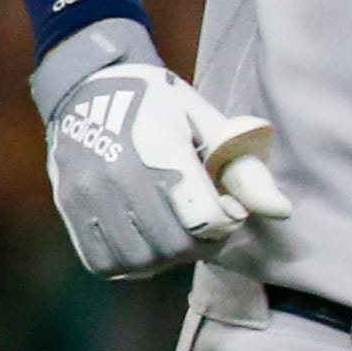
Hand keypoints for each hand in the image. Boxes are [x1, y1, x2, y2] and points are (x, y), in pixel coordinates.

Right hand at [44, 63, 294, 278]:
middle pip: (174, 246)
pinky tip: (148, 241)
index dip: (229, 221)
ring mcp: (88, 197)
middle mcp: (119, 178)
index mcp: (160, 150)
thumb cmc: (159, 103)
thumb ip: (243, 169)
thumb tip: (281, 211)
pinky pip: (103, 262)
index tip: (230, 205)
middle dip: (204, 244)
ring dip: (169, 257)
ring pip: (140, 261)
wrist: (88, 87)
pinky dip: (132, 263)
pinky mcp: (70, 211)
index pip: (205, 219)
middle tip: (211, 225)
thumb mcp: (207, 122)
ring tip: (180, 233)